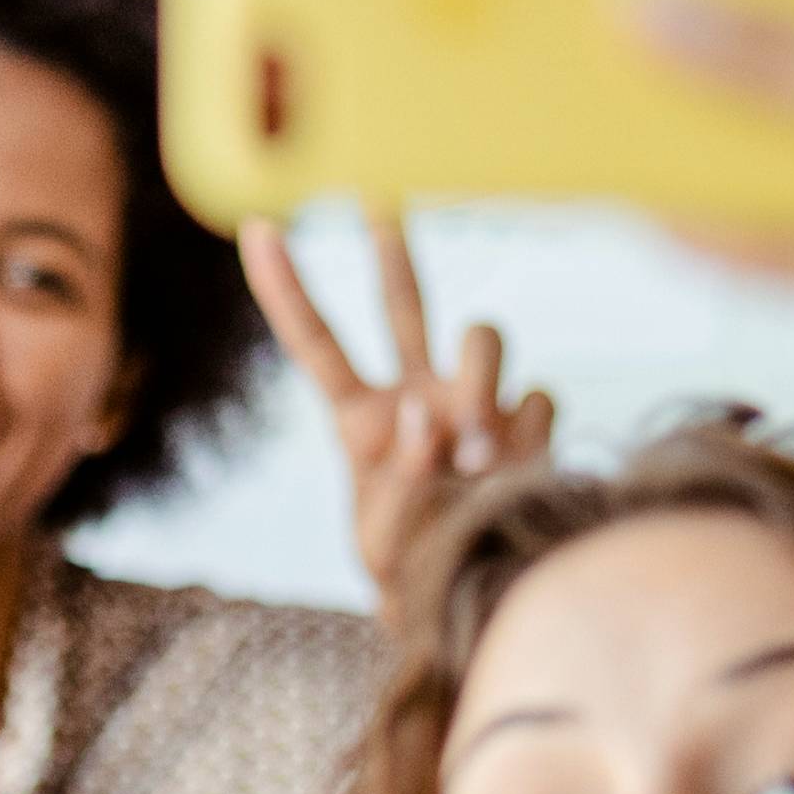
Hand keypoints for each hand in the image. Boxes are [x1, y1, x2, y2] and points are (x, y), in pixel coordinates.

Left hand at [243, 210, 555, 605]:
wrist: (480, 600)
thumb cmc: (415, 574)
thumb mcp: (382, 546)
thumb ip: (396, 483)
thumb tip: (426, 414)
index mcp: (361, 421)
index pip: (318, 345)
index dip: (287, 289)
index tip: (258, 228)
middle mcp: (418, 393)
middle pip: (406, 302)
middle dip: (394, 245)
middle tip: (379, 193)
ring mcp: (476, 402)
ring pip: (484, 337)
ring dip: (481, 383)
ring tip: (475, 455)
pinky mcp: (528, 422)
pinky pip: (536, 398)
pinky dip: (524, 433)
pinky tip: (514, 474)